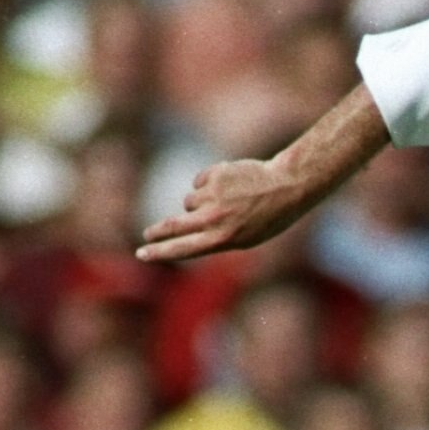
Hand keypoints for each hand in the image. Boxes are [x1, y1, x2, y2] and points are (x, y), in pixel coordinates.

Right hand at [138, 157, 314, 264]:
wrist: (286, 186)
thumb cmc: (268, 217)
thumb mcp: (246, 238)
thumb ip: (215, 238)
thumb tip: (186, 231)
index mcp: (223, 239)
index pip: (183, 249)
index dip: (160, 252)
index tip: (141, 254)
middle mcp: (215, 219)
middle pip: (174, 226)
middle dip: (157, 232)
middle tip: (146, 234)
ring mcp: (213, 196)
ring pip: (189, 201)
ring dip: (201, 202)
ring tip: (228, 201)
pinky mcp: (214, 175)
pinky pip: (198, 182)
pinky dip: (209, 183)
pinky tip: (231, 184)